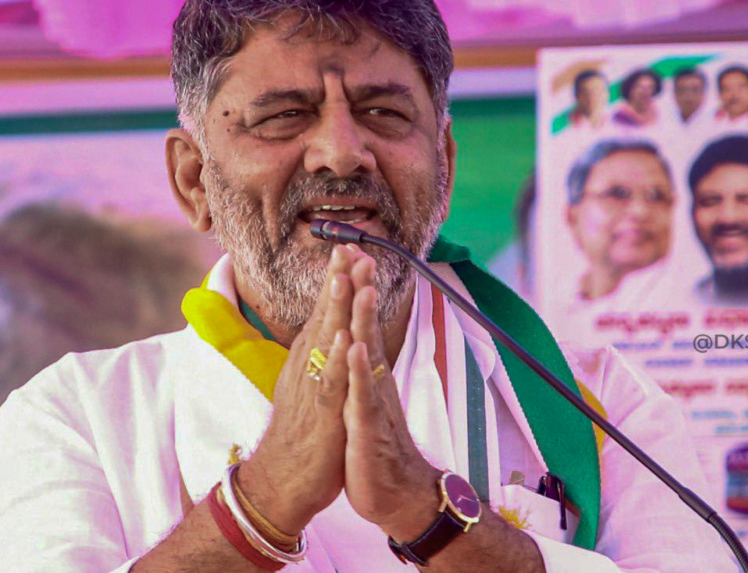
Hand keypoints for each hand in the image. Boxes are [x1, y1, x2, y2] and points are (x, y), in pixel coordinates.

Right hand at [236, 244, 361, 533]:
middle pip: (325, 315)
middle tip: (349, 246)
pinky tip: (347, 337)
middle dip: (339, 280)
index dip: (338, 281)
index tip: (348, 250)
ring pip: (326, 340)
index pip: (325, 311)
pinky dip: (339, 358)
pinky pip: (331, 381)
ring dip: (336, 307)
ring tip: (345, 275)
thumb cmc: (302, 434)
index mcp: (310, 359)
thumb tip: (330, 331)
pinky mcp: (322, 412)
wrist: (282, 480)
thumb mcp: (311, 386)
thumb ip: (319, 358)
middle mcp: (309, 366)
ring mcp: (314, 386)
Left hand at [341, 254, 440, 538]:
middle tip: (360, 251)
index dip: (355, 290)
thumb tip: (358, 340)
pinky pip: (363, 395)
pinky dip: (359, 371)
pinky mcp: (367, 428)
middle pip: (367, 328)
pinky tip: (355, 348)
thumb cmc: (375, 448)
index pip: (360, 324)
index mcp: (368, 376)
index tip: (349, 253)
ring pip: (368, 355)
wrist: (398, 496)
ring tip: (362, 285)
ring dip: (365, 320)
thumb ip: (362, 371)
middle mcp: (373, 383)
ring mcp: (372, 403)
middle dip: (362, 289)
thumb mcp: (363, 402)